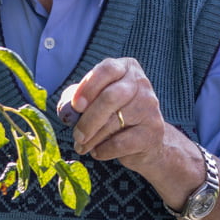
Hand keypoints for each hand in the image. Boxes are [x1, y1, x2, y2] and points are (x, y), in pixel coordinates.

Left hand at [57, 57, 198, 202]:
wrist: (147, 140)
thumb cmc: (116, 115)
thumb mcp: (98, 100)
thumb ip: (80, 99)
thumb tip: (66, 110)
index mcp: (127, 68)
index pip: (107, 69)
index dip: (88, 87)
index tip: (75, 106)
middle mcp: (141, 84)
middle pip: (111, 97)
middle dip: (88, 119)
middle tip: (77, 135)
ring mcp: (150, 107)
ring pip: (113, 123)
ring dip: (91, 139)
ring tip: (82, 146)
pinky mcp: (152, 131)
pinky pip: (119, 143)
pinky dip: (103, 150)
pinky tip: (98, 151)